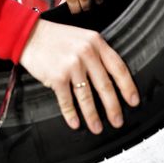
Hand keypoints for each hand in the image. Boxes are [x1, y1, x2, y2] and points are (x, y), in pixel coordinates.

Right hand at [19, 19, 139, 134]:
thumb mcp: (82, 37)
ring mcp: (71, 65)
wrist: (30, 35)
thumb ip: (97, 53)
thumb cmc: (56, 37)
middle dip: (113, 107)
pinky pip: (67, 100)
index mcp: (96, 42)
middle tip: (118, 121)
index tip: (133, 101)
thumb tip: (112, 78)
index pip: (118, 67)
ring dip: (93, 116)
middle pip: (105, 85)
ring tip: (97, 127)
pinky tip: (75, 123)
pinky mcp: (57, 76)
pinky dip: (71, 114)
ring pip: (87, 96)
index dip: (127, 86)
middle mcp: (86, 53)